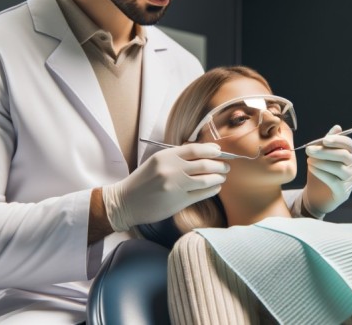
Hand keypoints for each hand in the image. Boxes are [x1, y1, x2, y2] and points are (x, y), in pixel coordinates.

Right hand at [101, 143, 228, 230]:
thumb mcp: (156, 162)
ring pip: (206, 179)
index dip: (211, 150)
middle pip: (204, 164)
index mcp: (166, 156)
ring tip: (222, 177)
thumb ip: (176, 157)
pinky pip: (201, 194)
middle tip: (226, 166)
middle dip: (219, 164)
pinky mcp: (178, 201)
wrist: (125, 202)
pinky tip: (215, 188)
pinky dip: (212, 189)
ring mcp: (176, 186)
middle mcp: (172, 169)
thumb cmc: (142, 181)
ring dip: (218, 177)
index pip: (195, 149)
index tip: (219, 152)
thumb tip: (201, 154)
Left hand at [302, 125, 351, 216]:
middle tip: (309, 150)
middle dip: (325, 151)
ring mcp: (349, 180)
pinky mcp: (343, 192)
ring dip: (322, 162)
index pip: (349, 144)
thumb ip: (328, 143)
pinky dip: (322, 173)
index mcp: (349, 155)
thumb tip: (337, 127)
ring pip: (339, 168)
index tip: (324, 140)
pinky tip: (312, 169)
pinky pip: (333, 181)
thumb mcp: (322, 156)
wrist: (316, 196)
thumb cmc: (321, 173)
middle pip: (344, 155)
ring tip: (309, 160)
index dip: (338, 140)